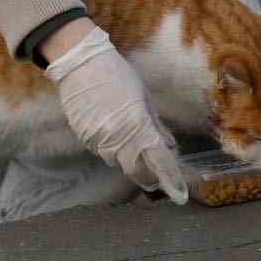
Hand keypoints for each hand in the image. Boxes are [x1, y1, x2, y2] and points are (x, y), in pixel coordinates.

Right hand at [44, 26, 188, 203]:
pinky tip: (113, 131)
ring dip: (130, 160)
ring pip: (118, 163)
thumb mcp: (144, 97)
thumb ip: (156, 126)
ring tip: (134, 144)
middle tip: (158, 175)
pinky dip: (113, 148)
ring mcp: (98, 141)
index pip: (159, 161)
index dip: (172, 180)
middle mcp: (118, 139)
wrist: (80, 64)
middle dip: (150, 176)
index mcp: (138, 126)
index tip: (180, 196)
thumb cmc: (117, 75)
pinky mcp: (84, 139)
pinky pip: (103, 152)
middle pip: (137, 172)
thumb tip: (169, 146)